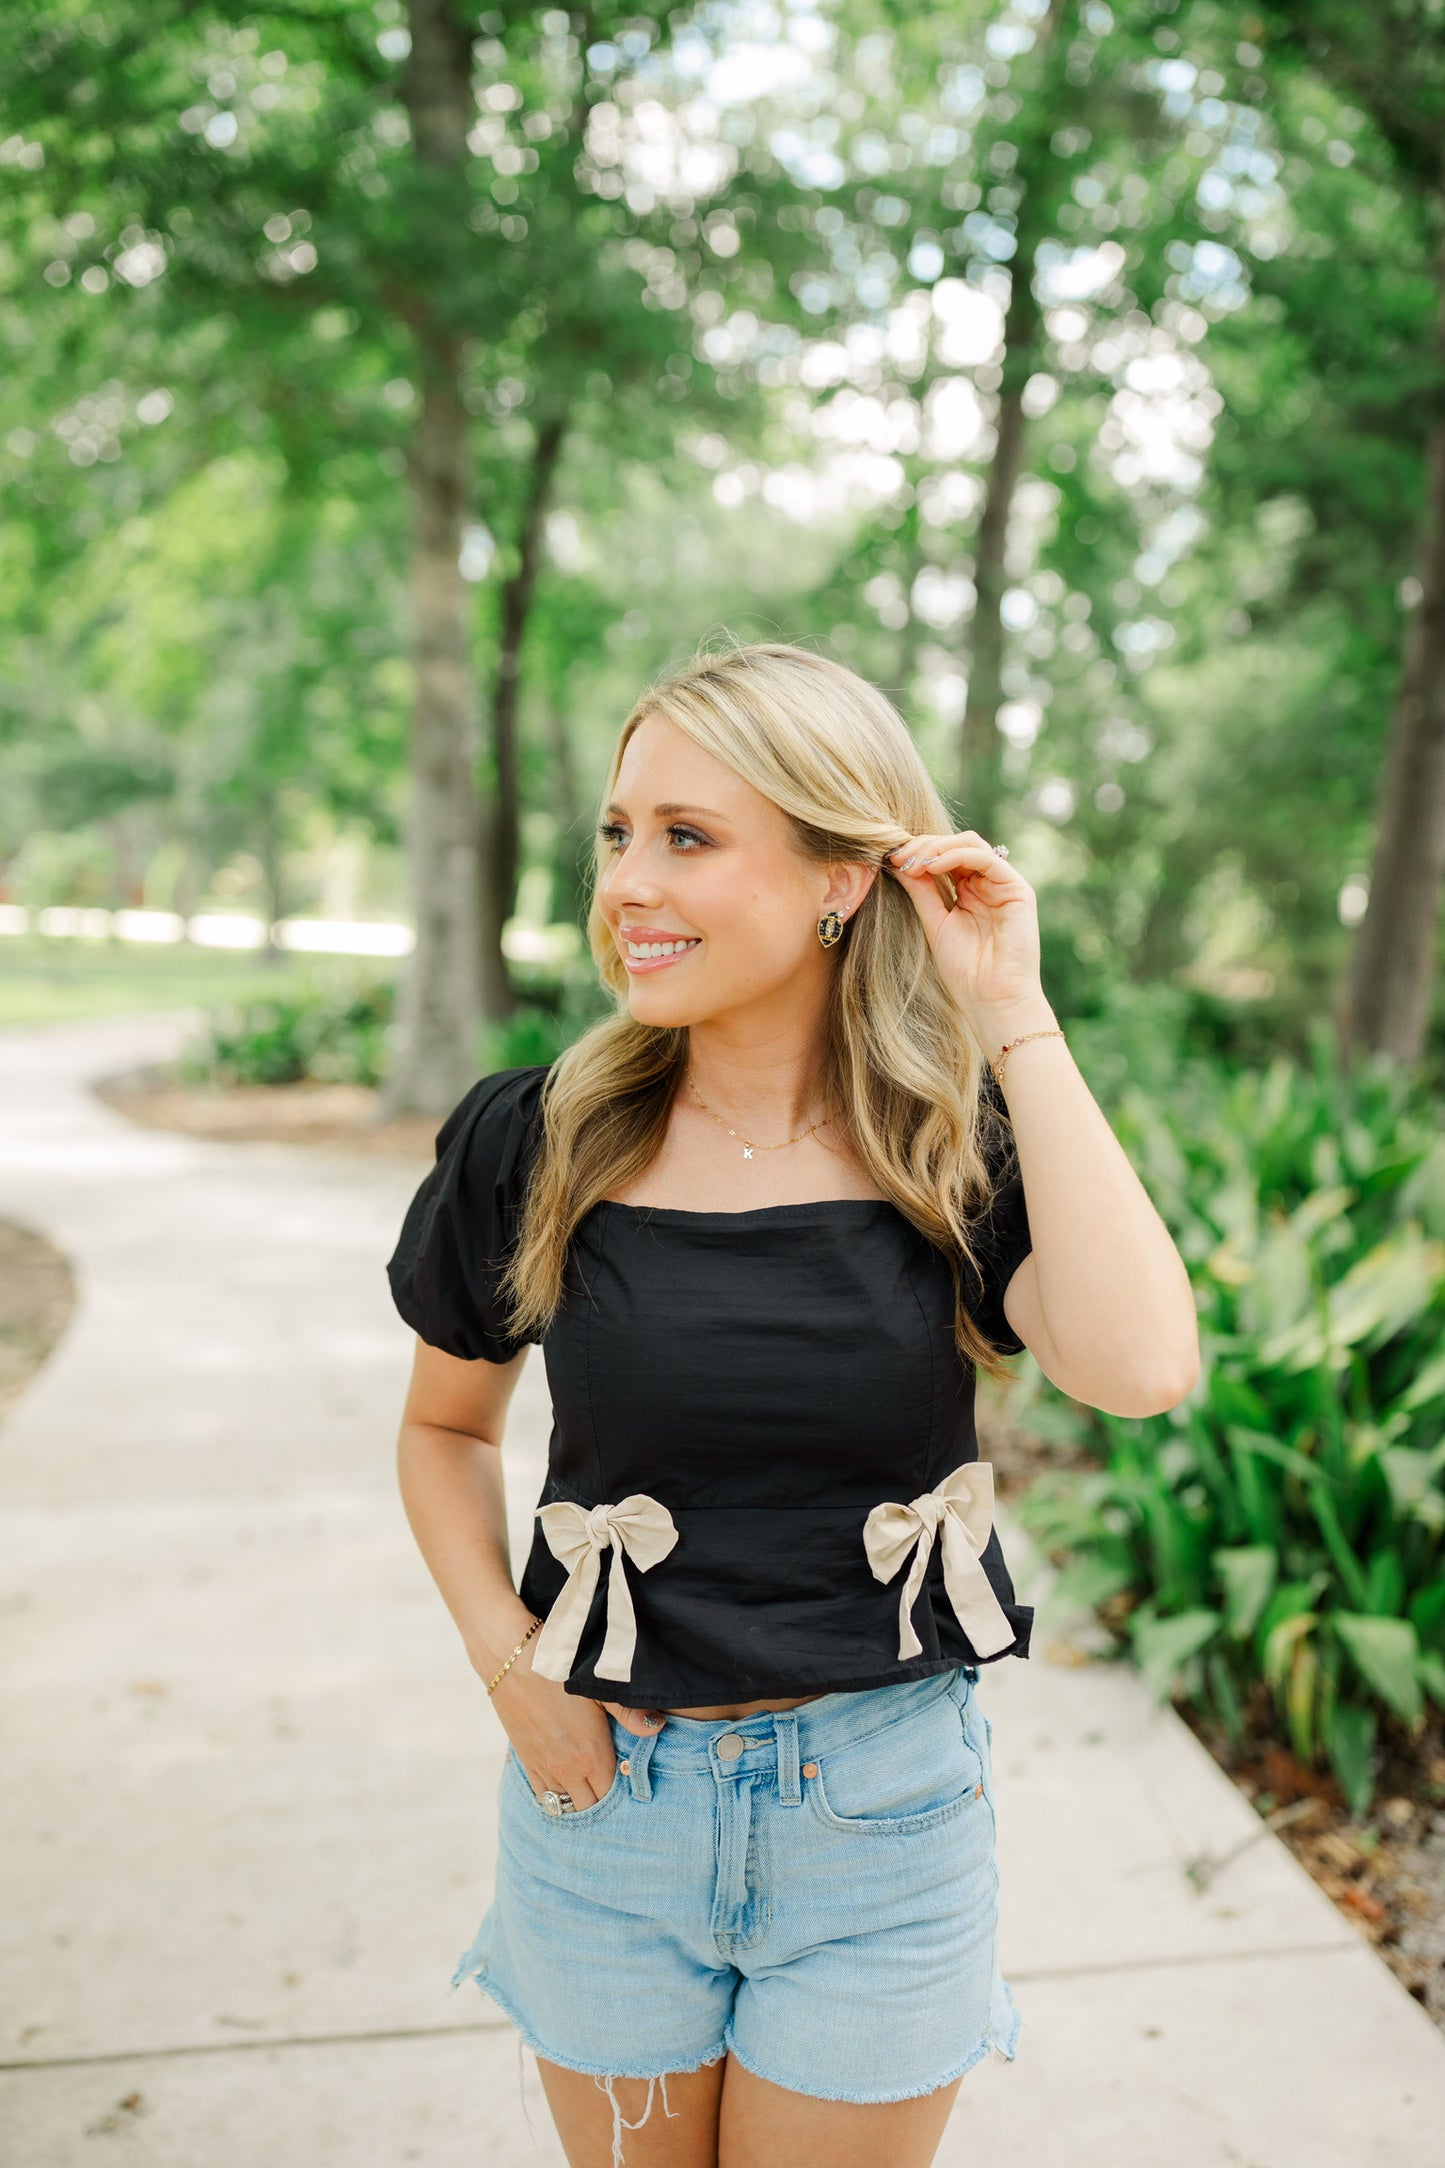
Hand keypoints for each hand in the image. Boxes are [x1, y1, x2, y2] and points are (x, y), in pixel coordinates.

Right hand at [492, 1658, 665, 1806]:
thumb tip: (656, 1727)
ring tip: (590, 1787)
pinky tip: (564, 1785)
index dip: (622, 1791)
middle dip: (601, 1801)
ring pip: (564, 1803)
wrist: (511, 1659)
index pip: (611, 1795)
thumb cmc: (560, 1669)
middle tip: (611, 1784)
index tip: (628, 1779)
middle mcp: (567, 1770)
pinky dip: (555, 1795)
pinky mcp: (525, 1760)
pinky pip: (542, 1794)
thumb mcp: (600, 1687)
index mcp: (591, 1756)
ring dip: (578, 1798)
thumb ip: (630, 1712)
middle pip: (589, 1807)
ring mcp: (544, 1767)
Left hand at [885, 829, 1043, 1022]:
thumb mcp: (934, 923)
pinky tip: (933, 866)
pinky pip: (986, 858)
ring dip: (937, 847)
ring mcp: (1003, 884)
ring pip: (970, 844)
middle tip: (898, 857)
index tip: (890, 860)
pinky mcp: (1017, 889)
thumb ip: (921, 891)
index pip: (943, 856)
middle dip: (923, 846)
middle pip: (955, 844)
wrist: (992, 999)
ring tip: (912, 862)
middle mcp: (987, 884)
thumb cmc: (964, 970)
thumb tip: (897, 862)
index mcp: (968, 891)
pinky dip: (956, 856)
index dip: (916, 852)